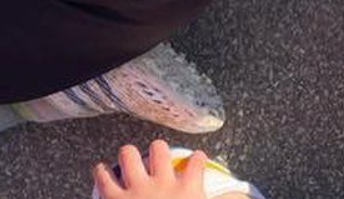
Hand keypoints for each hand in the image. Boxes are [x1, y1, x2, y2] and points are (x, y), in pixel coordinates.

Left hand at [93, 142, 207, 198]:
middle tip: (157, 158)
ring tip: (130, 159)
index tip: (196, 160)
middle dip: (158, 151)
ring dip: (129, 156)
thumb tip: (242, 197)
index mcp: (187, 190)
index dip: (197, 159)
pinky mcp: (113, 198)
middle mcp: (162, 182)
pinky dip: (102, 172)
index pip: (197, 162)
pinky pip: (103, 176)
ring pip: (129, 154)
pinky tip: (102, 171)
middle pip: (160, 149)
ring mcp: (136, 189)